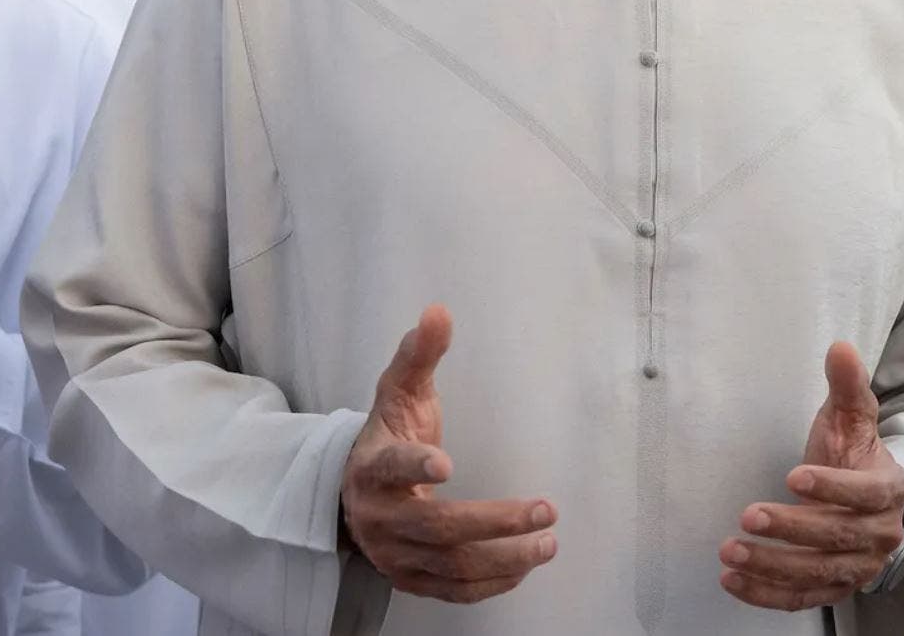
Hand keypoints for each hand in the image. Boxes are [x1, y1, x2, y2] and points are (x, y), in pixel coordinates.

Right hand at [341, 305, 556, 602]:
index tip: (447, 463)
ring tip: (549, 542)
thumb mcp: (399, 393)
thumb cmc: (388, 436)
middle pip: (439, 527)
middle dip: (496, 522)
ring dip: (505, 558)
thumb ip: (419, 355)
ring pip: (453, 566)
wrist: (355, 493)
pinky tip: (525, 567)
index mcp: (372, 468)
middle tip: (546, 509)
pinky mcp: (411, 580)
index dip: (415, 466)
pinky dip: (492, 584)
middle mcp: (380, 517)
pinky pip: (454, 591)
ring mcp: (395, 555)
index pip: (391, 468)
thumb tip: (438, 311)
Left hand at [721, 342, 903, 610]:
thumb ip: (847, 386)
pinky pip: (800, 599)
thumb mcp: (852, 418)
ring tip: (730, 551)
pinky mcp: (833, 589)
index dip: (832, 487)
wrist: (865, 499)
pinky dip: (765, 595)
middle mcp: (878, 536)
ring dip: (772, 566)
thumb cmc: (853, 455)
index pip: (865, 493)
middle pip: (838, 537)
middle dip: (792, 528)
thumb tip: (840, 348)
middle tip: (749, 515)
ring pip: (817, 573)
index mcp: (887, 490)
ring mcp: (856, 567)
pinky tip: (732, 580)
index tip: (794, 476)